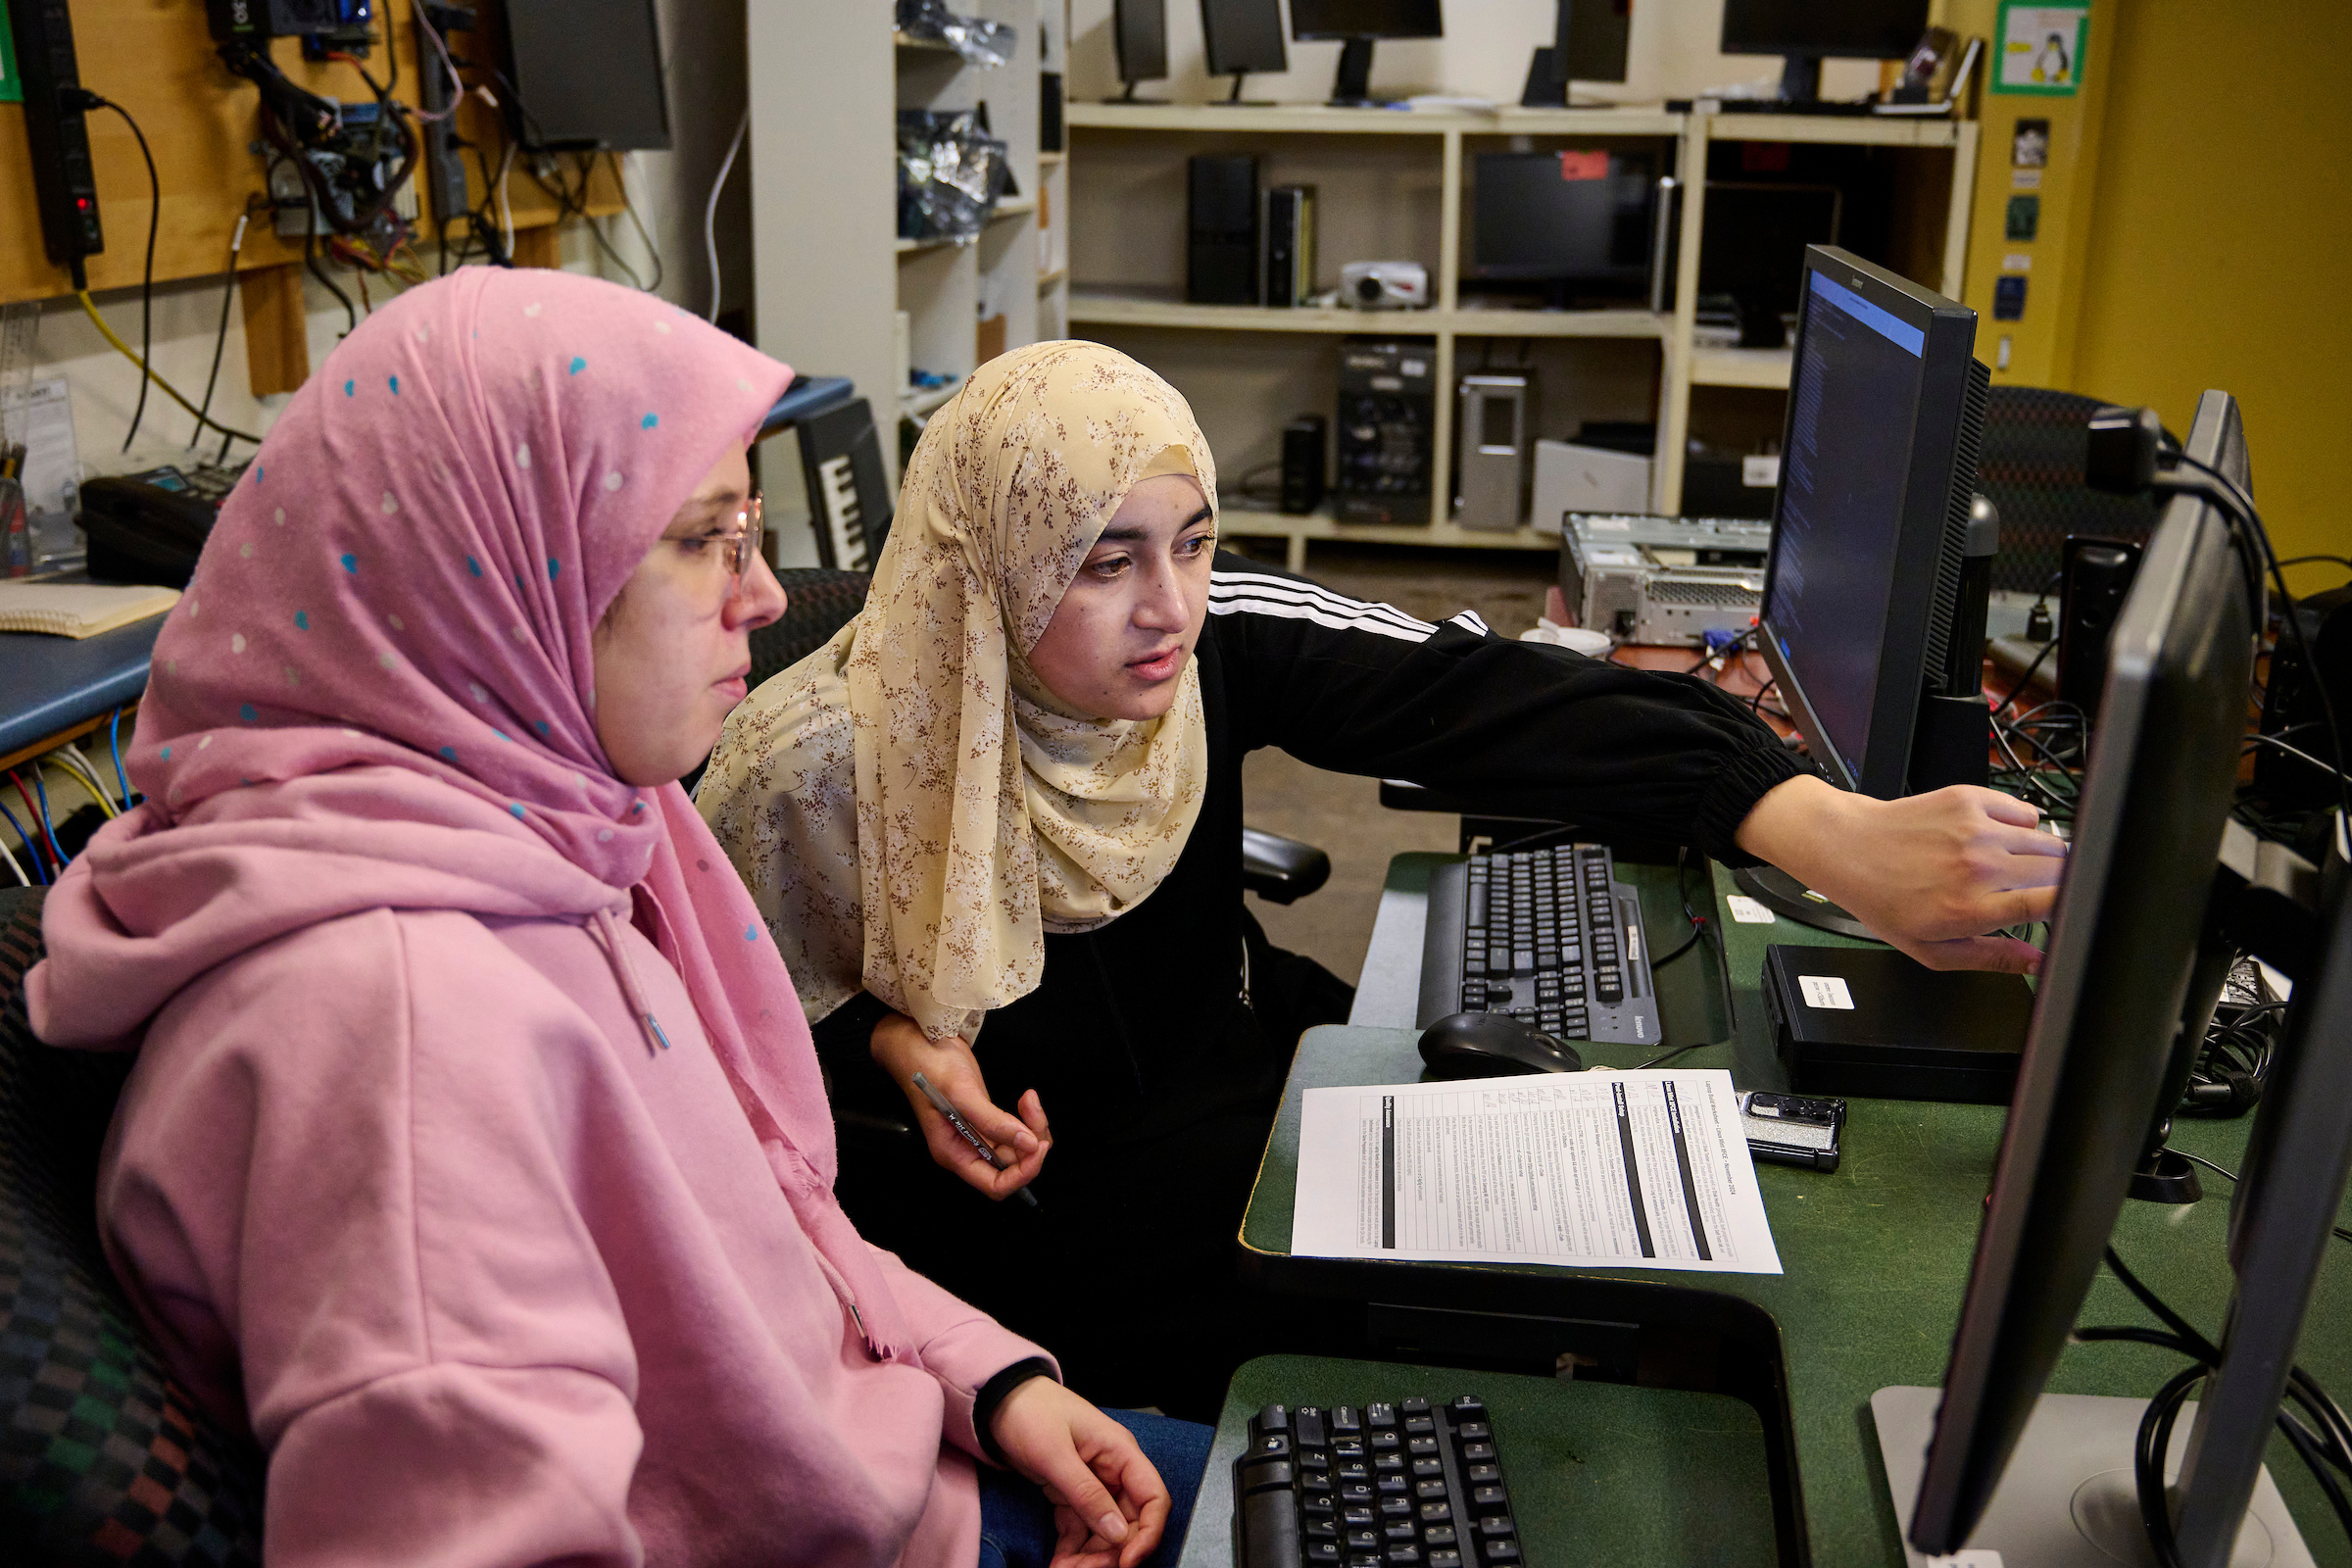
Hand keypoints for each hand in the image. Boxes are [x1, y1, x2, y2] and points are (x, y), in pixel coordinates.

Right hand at [869, 1011, 1049, 1198]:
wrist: (919, 1040)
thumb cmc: (929, 1066)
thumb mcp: (961, 1093)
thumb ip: (992, 1121)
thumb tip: (1028, 1144)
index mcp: (955, 1154)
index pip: (995, 1186)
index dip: (1021, 1174)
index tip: (1035, 1147)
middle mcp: (967, 1150)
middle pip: (1012, 1167)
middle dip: (1031, 1146)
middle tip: (1034, 1111)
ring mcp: (978, 1135)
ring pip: (1018, 1149)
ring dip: (1033, 1129)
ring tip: (1029, 1100)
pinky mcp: (986, 1119)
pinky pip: (1015, 1131)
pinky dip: (1028, 1119)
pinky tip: (1027, 1098)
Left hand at [990, 1378, 1170, 1567]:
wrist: (998, 1399)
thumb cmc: (1029, 1411)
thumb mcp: (1055, 1454)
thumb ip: (1087, 1494)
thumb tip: (1118, 1533)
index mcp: (1120, 1452)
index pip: (1153, 1497)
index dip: (1148, 1532)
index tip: (1128, 1560)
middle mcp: (1112, 1470)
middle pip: (1128, 1521)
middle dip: (1110, 1552)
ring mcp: (1093, 1482)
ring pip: (1104, 1530)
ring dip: (1089, 1556)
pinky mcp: (1071, 1492)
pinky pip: (1080, 1528)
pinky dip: (1072, 1549)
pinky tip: (1059, 1563)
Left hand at [1734, 775, 2067, 972]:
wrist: (1849, 848)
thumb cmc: (1884, 900)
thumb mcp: (1931, 949)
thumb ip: (1990, 958)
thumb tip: (2036, 962)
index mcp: (1973, 908)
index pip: (2052, 903)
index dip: (2072, 908)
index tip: (2072, 912)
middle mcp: (1980, 867)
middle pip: (2060, 871)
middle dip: (2060, 884)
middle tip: (2037, 892)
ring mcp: (1977, 829)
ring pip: (2048, 841)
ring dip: (2045, 857)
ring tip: (2015, 867)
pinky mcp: (1970, 799)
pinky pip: (2025, 812)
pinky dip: (2023, 826)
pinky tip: (2000, 838)